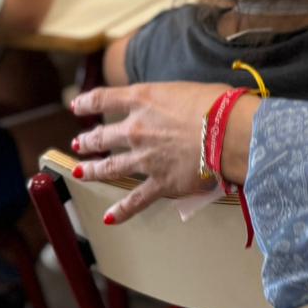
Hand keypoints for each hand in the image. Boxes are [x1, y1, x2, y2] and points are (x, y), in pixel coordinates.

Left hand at [69, 82, 231, 222]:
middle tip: (79, 142)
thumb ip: (169, 99)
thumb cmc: (218, 105)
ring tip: (80, 172)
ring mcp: (145, 159)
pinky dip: (122, 211)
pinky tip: (109, 218)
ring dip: (92, 170)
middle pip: (103, 136)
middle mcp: (137, 129)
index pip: (105, 98)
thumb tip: (173, 105)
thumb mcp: (186, 89)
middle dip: (89, 140)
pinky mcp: (160, 183)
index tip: (77, 106)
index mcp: (144, 99)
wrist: (229, 132)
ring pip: (109, 167)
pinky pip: (136, 201)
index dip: (88, 102)